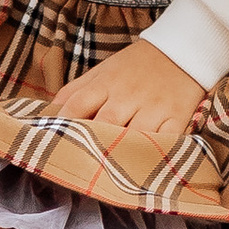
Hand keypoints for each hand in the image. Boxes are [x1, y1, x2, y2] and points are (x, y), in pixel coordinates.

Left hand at [46, 37, 210, 170]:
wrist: (181, 52)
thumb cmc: (135, 67)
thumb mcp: (102, 71)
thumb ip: (74, 91)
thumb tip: (48, 113)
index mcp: (106, 83)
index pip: (77, 104)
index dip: (62, 124)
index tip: (52, 143)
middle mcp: (128, 95)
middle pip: (104, 123)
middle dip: (90, 144)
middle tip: (77, 168)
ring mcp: (154, 108)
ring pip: (133, 135)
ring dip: (119, 154)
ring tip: (106, 176)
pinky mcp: (176, 118)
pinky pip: (165, 141)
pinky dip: (154, 154)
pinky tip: (142, 169)